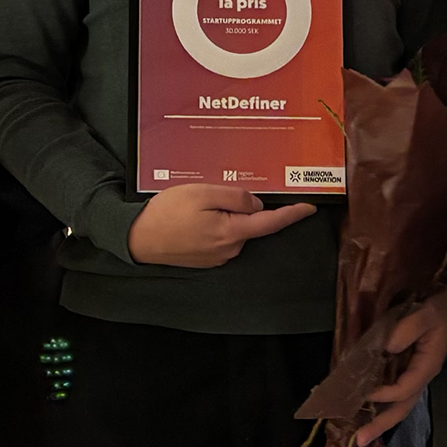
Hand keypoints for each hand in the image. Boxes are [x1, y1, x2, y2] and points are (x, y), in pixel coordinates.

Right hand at [126, 183, 316, 267]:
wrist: (137, 239)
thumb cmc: (167, 214)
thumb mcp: (203, 194)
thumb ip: (235, 197)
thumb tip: (256, 204)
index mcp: (232, 232)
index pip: (271, 222)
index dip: (292, 214)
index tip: (309, 207)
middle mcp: (229, 249)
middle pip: (249, 221)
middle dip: (240, 204)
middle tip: (213, 190)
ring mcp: (217, 256)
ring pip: (233, 227)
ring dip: (223, 212)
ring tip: (195, 203)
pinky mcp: (206, 257)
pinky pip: (220, 234)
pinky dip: (213, 222)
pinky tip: (192, 215)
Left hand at [357, 286, 446, 446]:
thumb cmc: (441, 308)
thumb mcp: (426, 313)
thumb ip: (407, 329)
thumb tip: (387, 348)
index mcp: (427, 366)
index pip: (403, 389)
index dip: (381, 394)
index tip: (361, 391)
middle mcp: (422, 375)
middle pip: (402, 407)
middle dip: (381, 424)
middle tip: (359, 440)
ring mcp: (416, 373)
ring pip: (399, 403)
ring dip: (380, 418)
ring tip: (361, 431)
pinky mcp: (410, 367)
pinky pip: (396, 390)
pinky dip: (382, 401)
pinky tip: (367, 405)